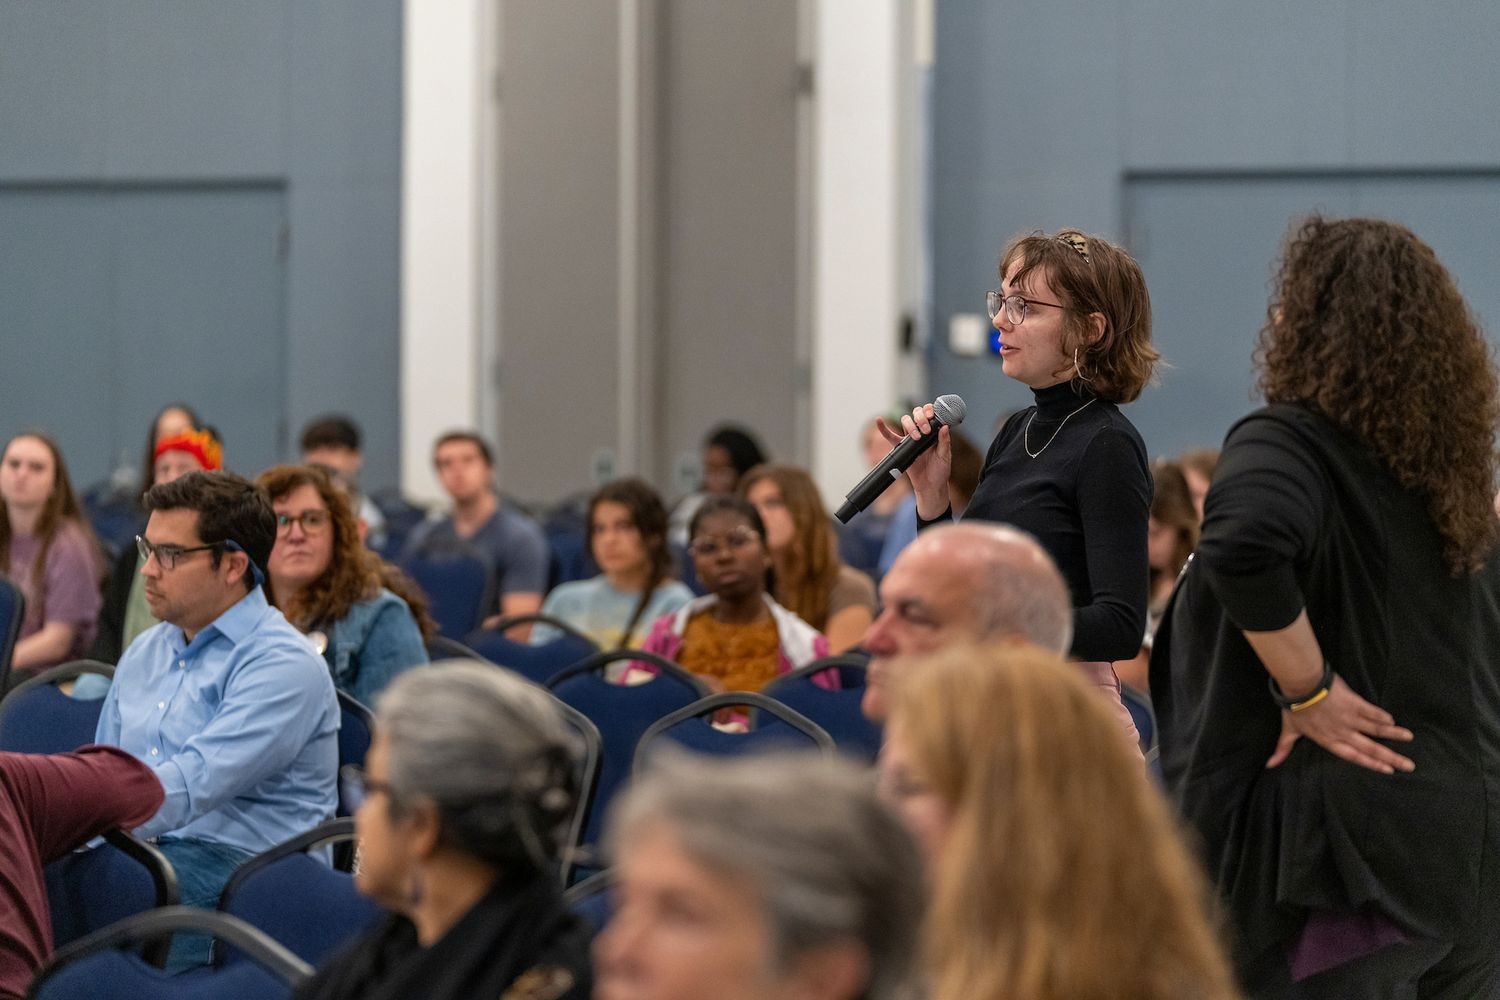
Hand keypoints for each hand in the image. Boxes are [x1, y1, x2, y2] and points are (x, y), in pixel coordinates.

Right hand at [876, 403, 951, 517]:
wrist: (930, 486)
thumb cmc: (940, 471)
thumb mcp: (945, 456)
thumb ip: (944, 441)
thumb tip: (944, 426)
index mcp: (934, 432)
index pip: (930, 414)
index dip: (930, 410)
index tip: (932, 416)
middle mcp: (922, 432)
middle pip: (916, 414)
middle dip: (920, 418)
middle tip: (926, 431)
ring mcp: (911, 439)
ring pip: (905, 421)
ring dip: (910, 425)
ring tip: (916, 437)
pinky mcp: (901, 448)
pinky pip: (890, 436)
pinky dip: (883, 429)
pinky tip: (879, 420)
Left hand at [1265, 674, 1414, 774]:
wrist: (1300, 685)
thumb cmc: (1293, 708)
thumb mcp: (1288, 730)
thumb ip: (1283, 749)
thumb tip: (1269, 765)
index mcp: (1329, 740)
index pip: (1354, 756)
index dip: (1371, 764)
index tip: (1387, 770)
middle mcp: (1343, 732)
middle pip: (1371, 748)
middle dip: (1391, 757)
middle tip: (1409, 765)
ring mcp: (1350, 718)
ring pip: (1377, 729)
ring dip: (1394, 734)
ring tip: (1409, 738)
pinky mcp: (1355, 703)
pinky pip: (1372, 712)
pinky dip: (1382, 716)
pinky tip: (1393, 720)